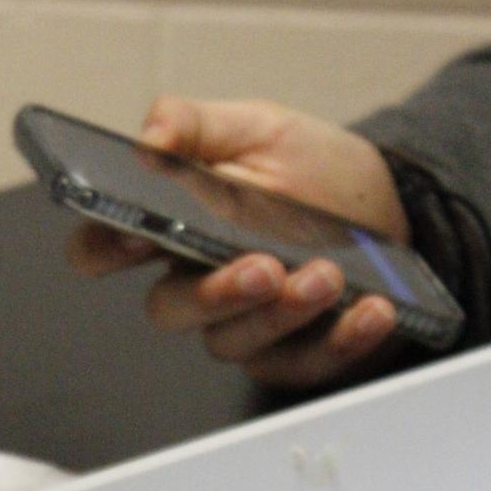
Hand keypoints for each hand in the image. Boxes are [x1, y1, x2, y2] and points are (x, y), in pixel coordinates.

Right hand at [68, 96, 408, 387]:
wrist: (389, 204)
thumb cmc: (309, 171)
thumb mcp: (256, 129)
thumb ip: (195, 125)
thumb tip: (148, 137)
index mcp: (168, 229)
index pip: (102, 249)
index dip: (103, 249)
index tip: (134, 237)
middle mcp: (193, 285)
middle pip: (168, 309)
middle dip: (213, 294)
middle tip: (263, 267)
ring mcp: (239, 326)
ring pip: (233, 341)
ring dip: (281, 314)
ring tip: (327, 277)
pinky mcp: (290, 357)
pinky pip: (303, 364)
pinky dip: (340, 340)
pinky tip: (370, 311)